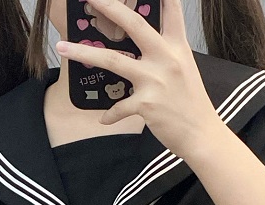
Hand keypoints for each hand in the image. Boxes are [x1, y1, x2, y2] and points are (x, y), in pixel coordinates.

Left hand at [56, 0, 220, 158]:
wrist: (201, 133)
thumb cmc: (191, 102)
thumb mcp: (184, 68)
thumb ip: (165, 52)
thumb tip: (141, 47)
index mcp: (177, 46)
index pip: (170, 8)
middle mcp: (166, 57)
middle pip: (134, 24)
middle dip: (109, 6)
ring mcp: (155, 80)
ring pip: (113, 60)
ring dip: (84, 53)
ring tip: (62, 47)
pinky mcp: (147, 104)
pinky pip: (119, 107)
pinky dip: (110, 114)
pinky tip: (104, 119)